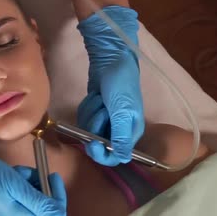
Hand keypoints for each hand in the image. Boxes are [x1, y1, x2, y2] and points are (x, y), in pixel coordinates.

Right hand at [0, 131, 66, 215]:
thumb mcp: (15, 185)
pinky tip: (14, 172)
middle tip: (38, 172)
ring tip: (19, 172)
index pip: (53, 215)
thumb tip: (59, 213)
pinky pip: (24, 193)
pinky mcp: (8, 202)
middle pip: (45, 207)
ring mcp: (12, 210)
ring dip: (32, 182)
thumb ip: (39, 201)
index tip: (54, 177)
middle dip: (43, 188)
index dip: (59, 198)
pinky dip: (23, 181)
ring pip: (35, 197)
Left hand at [77, 5, 143, 165]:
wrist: (110, 59)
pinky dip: (87, 106)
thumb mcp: (122, 110)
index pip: (116, 156)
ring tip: (100, 97)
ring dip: (91, 112)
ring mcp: (105, 119)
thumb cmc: (120, 83)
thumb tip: (123, 159)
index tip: (91, 144)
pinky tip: (95, 95)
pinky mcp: (95, 110)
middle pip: (99, 143)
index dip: (102, 154)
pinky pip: (85, 117)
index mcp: (131, 131)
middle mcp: (118, 128)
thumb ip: (121, 136)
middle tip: (100, 108)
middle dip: (95, 125)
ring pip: (89, 130)